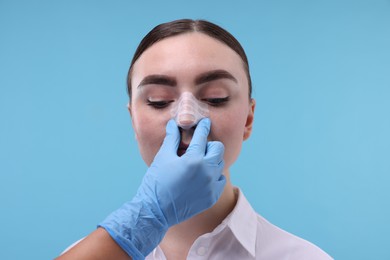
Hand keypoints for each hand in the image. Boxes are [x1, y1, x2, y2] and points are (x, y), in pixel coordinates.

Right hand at [99, 118, 225, 258]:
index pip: (202, 137)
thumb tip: (173, 124)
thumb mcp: (163, 158)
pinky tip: (202, 177)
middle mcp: (206, 172)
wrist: (155, 212)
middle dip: (210, 145)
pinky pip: (220, 181)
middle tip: (199, 147)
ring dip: (211, 160)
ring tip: (198, 163)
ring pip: (219, 165)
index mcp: (193, 159)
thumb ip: (171, 139)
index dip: (203, 127)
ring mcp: (211, 186)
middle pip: (218, 149)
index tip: (205, 122)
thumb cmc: (156, 182)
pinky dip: (213, 176)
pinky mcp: (212, 197)